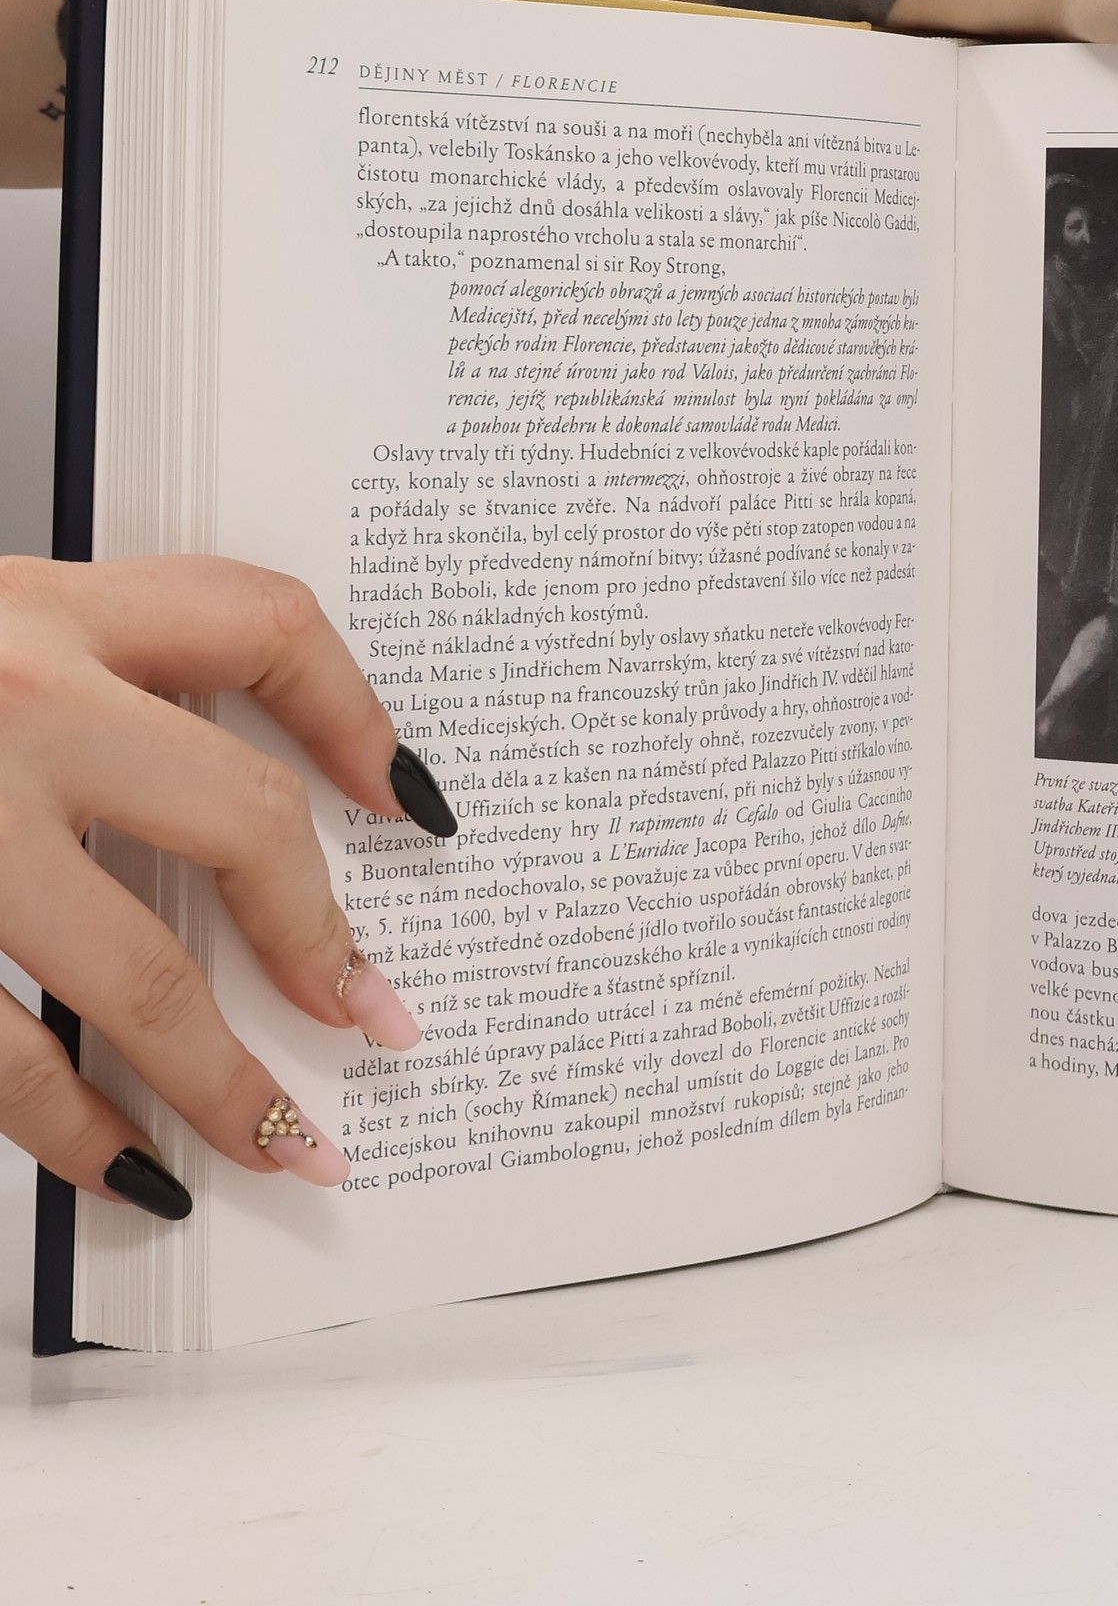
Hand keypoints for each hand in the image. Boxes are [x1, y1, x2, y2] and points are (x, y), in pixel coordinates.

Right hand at [0, 555, 451, 1216]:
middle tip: (376, 1019)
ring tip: (288, 1144)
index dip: (363, 711)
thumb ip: (81, 675)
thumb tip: (223, 801)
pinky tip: (127, 1170)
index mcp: (36, 606)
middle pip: (238, 815)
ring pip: (130, 970)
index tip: (417, 805)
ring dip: (222, 1078)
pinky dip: (69, 1129)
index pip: (260, 622)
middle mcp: (7, 698)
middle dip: (319, 936)